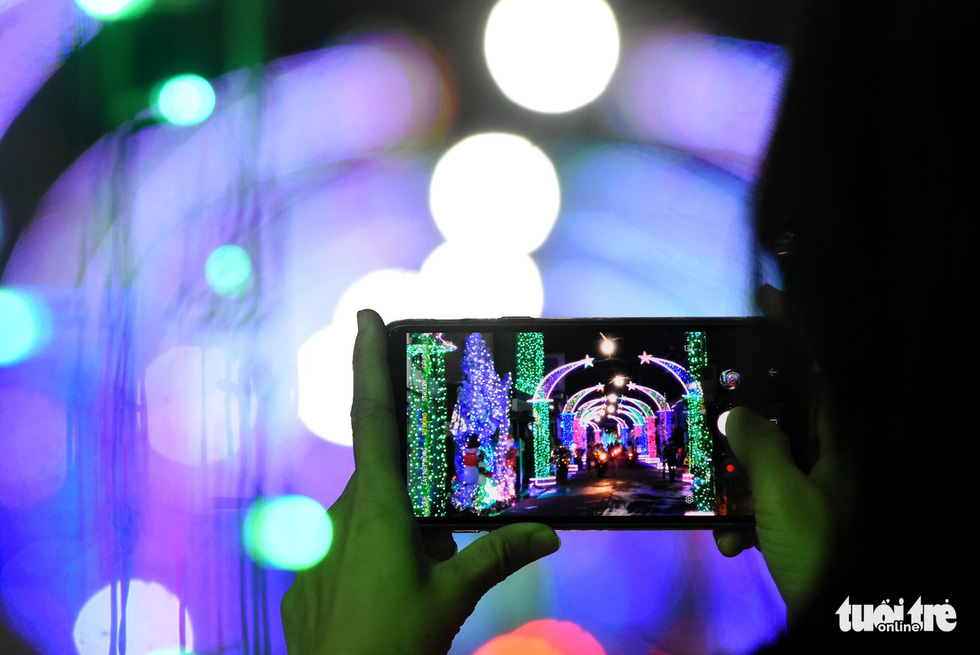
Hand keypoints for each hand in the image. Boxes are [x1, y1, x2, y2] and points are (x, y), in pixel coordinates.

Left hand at [281, 309, 560, 654]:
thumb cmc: (392, 644)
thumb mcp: (452, 598)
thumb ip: (496, 558)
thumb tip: (548, 535)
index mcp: (377, 508)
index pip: (373, 417)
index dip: (368, 363)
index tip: (364, 317)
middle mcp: (340, 517)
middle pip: (385, 481)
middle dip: (416, 498)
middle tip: (440, 537)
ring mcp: (317, 548)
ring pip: (369, 520)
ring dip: (400, 537)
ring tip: (423, 582)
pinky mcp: (307, 579)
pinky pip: (347, 553)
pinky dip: (375, 564)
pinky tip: (389, 601)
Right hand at [714, 287, 852, 621]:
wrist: (836, 620)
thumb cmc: (821, 550)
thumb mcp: (785, 497)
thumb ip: (759, 448)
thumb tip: (735, 412)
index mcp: (840, 445)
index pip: (820, 372)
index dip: (797, 331)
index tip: (768, 298)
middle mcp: (830, 461)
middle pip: (785, 416)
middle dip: (745, 418)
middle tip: (712, 402)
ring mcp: (816, 491)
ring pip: (766, 464)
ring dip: (736, 485)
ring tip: (721, 502)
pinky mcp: (800, 520)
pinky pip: (763, 503)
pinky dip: (744, 521)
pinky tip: (734, 545)